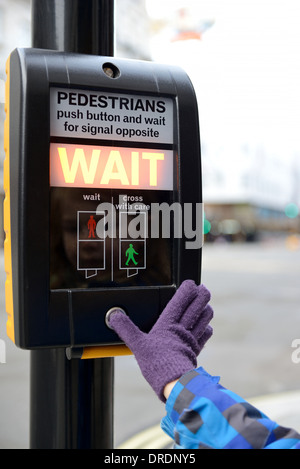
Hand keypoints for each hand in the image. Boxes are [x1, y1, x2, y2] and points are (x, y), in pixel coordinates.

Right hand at [108, 280, 212, 401]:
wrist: (174, 382)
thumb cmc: (156, 363)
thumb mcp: (137, 345)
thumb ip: (126, 329)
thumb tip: (114, 316)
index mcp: (168, 324)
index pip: (180, 301)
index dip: (187, 290)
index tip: (191, 283)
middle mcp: (182, 329)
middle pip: (196, 307)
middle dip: (201, 297)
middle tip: (203, 290)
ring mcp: (191, 339)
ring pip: (203, 320)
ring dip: (205, 311)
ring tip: (206, 305)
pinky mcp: (195, 350)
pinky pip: (204, 336)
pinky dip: (206, 329)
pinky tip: (206, 328)